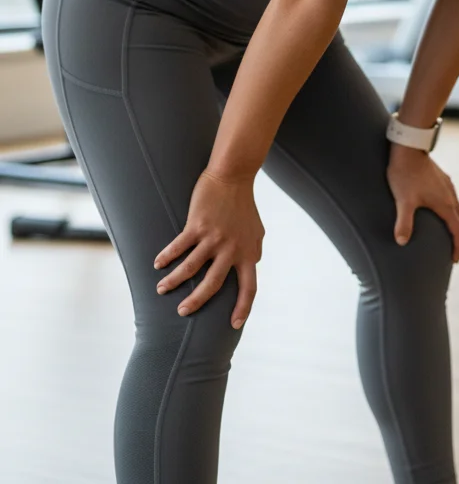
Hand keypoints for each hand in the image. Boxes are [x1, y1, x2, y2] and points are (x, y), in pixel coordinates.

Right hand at [153, 168, 264, 328]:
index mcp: (248, 253)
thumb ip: (252, 251)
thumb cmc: (243, 205)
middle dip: (196, 301)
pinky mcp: (197, 225)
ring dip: (173, 282)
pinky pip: (178, 248)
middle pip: (213, 285)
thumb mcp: (256, 231)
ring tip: (161, 289)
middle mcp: (232, 249)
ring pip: (190, 269)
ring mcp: (214, 237)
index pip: (250, 287)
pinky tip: (157, 264)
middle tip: (183, 312)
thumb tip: (252, 266)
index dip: (244, 308)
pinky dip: (166, 258)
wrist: (233, 177)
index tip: (235, 326)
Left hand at [386, 145, 458, 261]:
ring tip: (446, 232)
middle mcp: (450, 196)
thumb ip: (404, 222)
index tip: (455, 260)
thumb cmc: (405, 174)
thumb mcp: (403, 201)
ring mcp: (447, 186)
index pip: (458, 231)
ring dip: (455, 223)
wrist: (409, 147)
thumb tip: (401, 242)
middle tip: (452, 249)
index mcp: (445, 205)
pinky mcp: (442, 178)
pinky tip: (437, 209)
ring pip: (457, 209)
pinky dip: (450, 211)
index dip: (458, 248)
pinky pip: (451, 199)